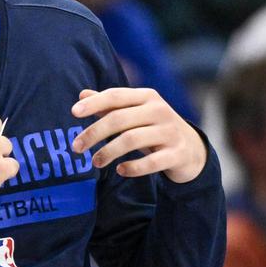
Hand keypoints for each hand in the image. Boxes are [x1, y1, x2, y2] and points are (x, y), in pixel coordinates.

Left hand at [71, 87, 205, 182]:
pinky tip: (120, 171)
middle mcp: (159, 111)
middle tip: (76, 148)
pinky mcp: (177, 154)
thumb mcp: (135, 113)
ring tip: (95, 162)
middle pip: (120, 119)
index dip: (94, 103)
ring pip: (132, 139)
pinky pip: (151, 162)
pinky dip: (133, 167)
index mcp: (147, 97)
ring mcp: (170, 132)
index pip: (116, 95)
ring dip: (109, 151)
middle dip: (94, 133)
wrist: (192, 149)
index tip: (74, 113)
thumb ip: (110, 105)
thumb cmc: (154, 128)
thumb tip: (82, 95)